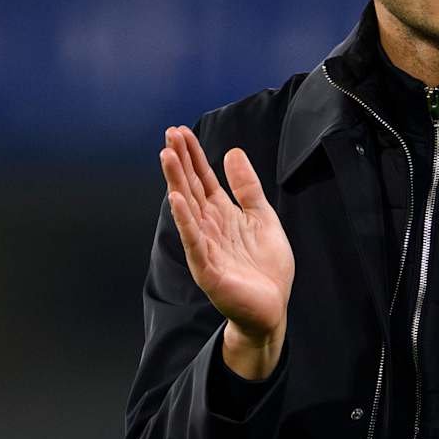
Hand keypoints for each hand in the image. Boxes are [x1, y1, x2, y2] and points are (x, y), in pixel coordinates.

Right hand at [160, 126, 293, 378]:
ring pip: (188, 210)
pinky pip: (195, 241)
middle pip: (191, 188)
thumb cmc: (265, 266)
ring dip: (177, 183)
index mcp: (222, 215)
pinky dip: (186, 221)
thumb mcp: (262, 217)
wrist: (271, 307)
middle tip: (169, 134)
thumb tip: (232, 152)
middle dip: (181, 162)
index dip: (193, 156)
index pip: (203, 180)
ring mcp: (205, 247)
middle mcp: (209, 228)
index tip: (181, 131)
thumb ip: (247, 188)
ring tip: (167, 156)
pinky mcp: (208, 269)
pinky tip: (178, 200)